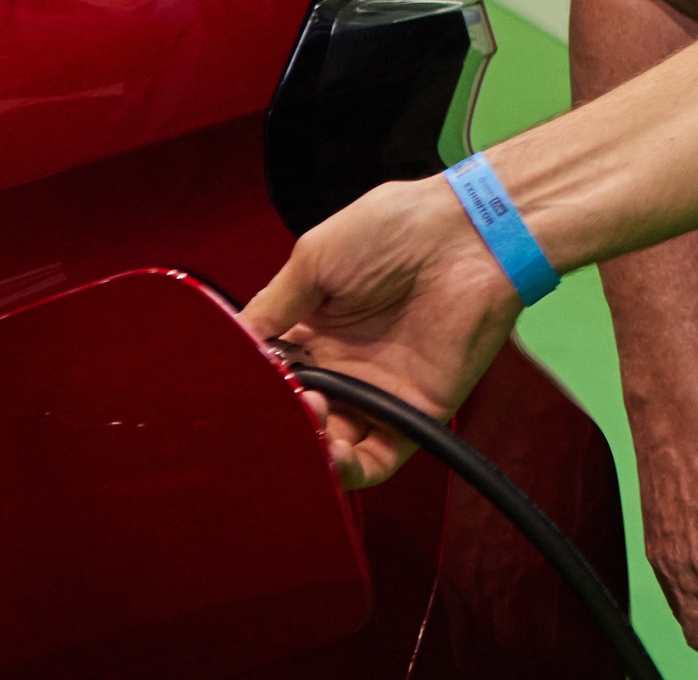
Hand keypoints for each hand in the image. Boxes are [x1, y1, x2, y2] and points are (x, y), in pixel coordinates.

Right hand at [241, 174, 527, 488]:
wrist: (468, 233)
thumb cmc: (397, 229)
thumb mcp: (315, 259)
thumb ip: (272, 307)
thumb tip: (229, 345)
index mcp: (316, 332)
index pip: (272, 380)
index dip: (252, 392)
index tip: (235, 393)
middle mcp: (344, 368)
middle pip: (297, 419)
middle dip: (278, 425)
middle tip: (278, 405)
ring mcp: (378, 393)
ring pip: (330, 448)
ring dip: (308, 450)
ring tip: (307, 419)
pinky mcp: (415, 412)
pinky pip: (376, 460)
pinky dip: (347, 469)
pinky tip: (329, 453)